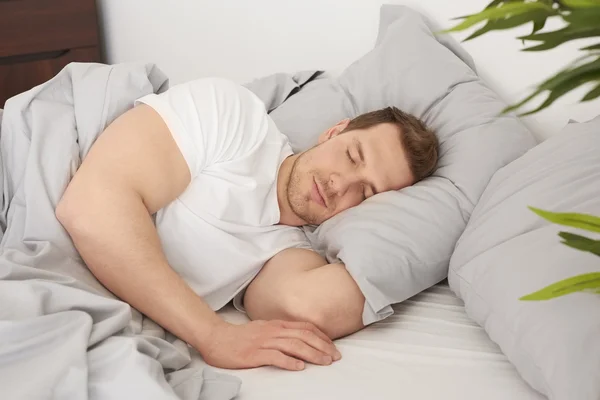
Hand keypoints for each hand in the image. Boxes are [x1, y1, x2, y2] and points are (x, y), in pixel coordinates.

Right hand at [201, 319, 341, 370]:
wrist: (216, 338)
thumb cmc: (240, 336)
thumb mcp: (264, 329)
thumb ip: (280, 332)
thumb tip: (299, 338)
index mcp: (276, 324)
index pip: (304, 327)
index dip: (321, 336)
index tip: (332, 346)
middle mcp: (273, 330)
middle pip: (303, 336)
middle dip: (322, 346)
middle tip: (335, 357)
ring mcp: (264, 341)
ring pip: (293, 345)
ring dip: (312, 354)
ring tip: (324, 362)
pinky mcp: (254, 354)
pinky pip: (275, 357)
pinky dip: (289, 362)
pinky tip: (300, 367)